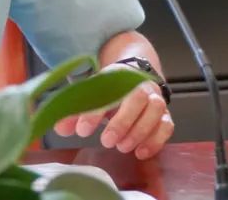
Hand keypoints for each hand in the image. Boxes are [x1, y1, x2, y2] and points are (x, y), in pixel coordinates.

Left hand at [53, 66, 174, 159]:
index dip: (94, 112)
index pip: (106, 91)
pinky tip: (140, 152)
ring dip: (139, 132)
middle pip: (136, 99)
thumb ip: (74, 112)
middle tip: (106, 141)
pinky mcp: (165, 115)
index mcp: (116, 75)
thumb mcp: (89, 96)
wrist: (134, 76)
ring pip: (155, 111)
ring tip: (122, 147)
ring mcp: (155, 99)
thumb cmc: (108, 91)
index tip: (82, 130)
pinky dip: (156, 140)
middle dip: (122, 122)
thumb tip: (60, 128)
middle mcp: (139, 85)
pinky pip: (167, 125)